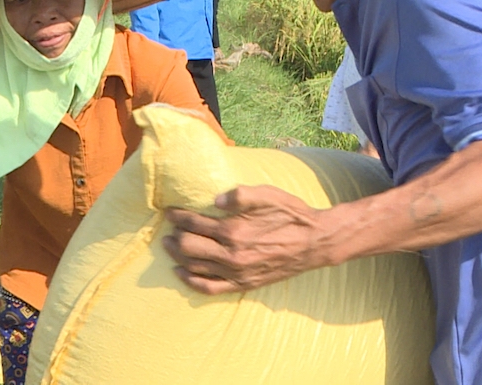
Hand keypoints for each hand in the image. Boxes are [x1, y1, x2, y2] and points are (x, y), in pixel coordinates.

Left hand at [162, 185, 334, 294]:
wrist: (314, 242)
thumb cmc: (290, 214)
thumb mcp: (268, 194)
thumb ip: (239, 194)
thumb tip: (214, 201)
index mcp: (234, 229)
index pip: (195, 223)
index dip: (178, 216)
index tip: (169, 212)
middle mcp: (232, 254)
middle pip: (189, 247)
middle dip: (174, 237)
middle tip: (168, 230)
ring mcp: (236, 272)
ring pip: (195, 268)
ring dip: (178, 257)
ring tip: (170, 247)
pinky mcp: (243, 284)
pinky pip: (210, 288)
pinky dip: (192, 281)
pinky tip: (182, 273)